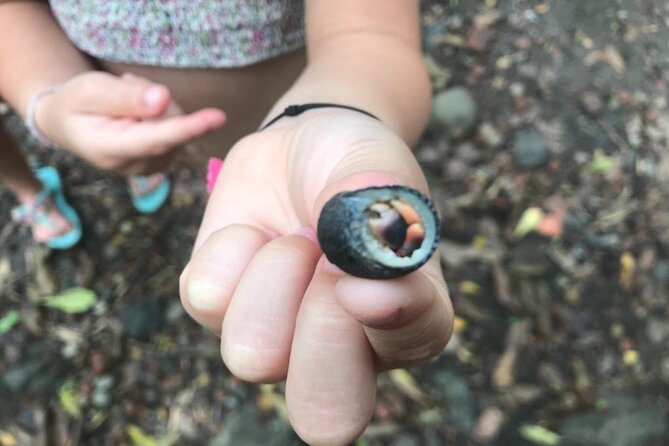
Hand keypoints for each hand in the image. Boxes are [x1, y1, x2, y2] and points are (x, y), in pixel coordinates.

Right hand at [34, 71, 225, 174]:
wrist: (69, 123)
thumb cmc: (76, 103)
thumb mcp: (90, 90)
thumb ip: (125, 97)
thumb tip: (163, 100)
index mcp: (111, 151)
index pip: (156, 138)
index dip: (187, 127)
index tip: (218, 117)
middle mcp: (136, 166)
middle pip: (170, 124)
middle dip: (156, 98)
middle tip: (126, 85)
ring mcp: (152, 166)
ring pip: (177, 123)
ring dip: (159, 104)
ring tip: (128, 100)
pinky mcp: (164, 160)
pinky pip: (179, 128)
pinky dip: (163, 115)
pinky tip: (139, 113)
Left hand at [179, 109, 452, 444]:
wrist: (298, 144)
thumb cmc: (352, 160)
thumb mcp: (375, 165)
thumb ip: (380, 208)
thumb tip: (374, 263)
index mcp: (408, 318)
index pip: (411, 346)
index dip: (384, 315)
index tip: (359, 274)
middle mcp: (345, 349)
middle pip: (324, 416)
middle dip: (317, 332)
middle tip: (323, 264)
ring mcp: (277, 339)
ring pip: (252, 355)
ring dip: (273, 275)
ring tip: (295, 236)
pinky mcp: (220, 311)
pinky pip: (205, 300)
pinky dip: (228, 252)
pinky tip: (255, 234)